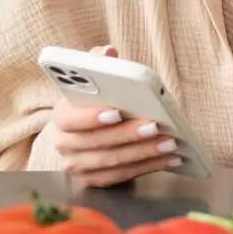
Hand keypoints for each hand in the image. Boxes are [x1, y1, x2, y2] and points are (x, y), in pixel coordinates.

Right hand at [43, 45, 184, 186]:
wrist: (85, 132)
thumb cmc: (95, 102)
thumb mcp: (93, 80)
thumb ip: (98, 65)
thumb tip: (107, 53)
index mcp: (62, 115)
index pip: (70, 118)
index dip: (91, 117)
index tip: (117, 112)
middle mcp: (64, 144)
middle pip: (97, 143)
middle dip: (129, 135)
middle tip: (156, 127)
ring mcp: (77, 166)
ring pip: (112, 161)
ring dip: (144, 153)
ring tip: (170, 143)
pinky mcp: (93, 181)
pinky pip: (122, 176)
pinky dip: (148, 168)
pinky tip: (170, 159)